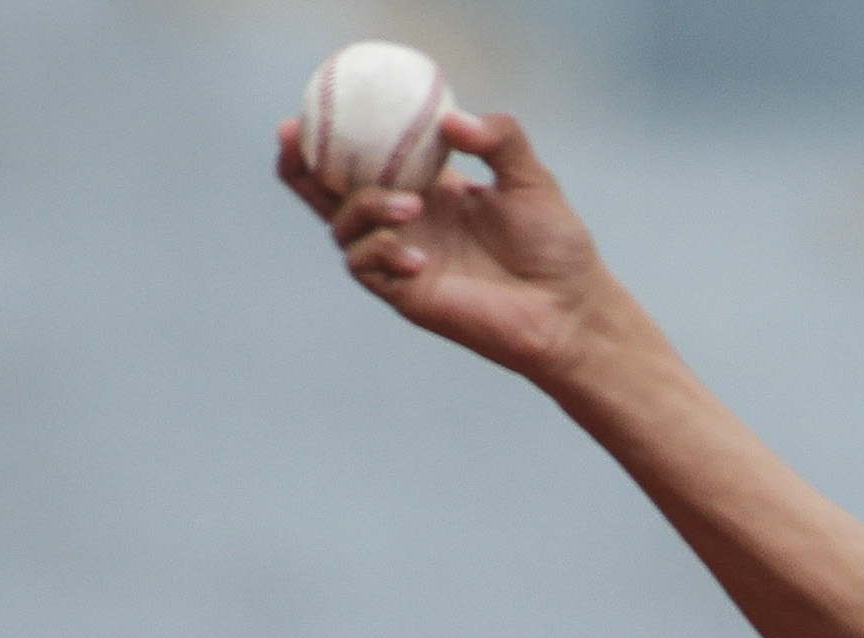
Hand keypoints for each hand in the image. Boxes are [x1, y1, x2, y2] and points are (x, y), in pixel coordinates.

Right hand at [278, 108, 616, 382]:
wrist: (571, 309)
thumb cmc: (556, 247)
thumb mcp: (531, 179)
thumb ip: (499, 139)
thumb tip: (452, 122)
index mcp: (427, 189)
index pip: (366, 157)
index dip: (334, 133)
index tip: (316, 101)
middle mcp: (406, 222)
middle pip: (328, 191)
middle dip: (300, 164)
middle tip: (292, 136)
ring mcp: (400, 258)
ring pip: (341, 225)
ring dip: (364, 205)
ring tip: (412, 205)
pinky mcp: (403, 294)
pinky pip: (363, 265)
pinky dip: (381, 251)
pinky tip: (420, 257)